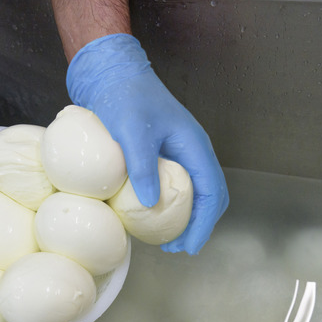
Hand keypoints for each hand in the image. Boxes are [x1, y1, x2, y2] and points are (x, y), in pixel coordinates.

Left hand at [67, 34, 228, 254]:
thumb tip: (149, 204)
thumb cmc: (123, 96)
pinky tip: (148, 215)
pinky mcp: (159, 153)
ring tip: (164, 239)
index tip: (190, 246)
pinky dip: (166, 205)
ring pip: (191, 192)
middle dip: (198, 225)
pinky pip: (171, 185)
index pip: (212, 191)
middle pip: (208, 195)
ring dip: (183, 217)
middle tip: (177, 248)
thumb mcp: (131, 131)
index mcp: (193, 145)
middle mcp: (190, 150)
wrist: (109, 72)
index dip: (204, 222)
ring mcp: (176, 151)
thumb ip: (141, 165)